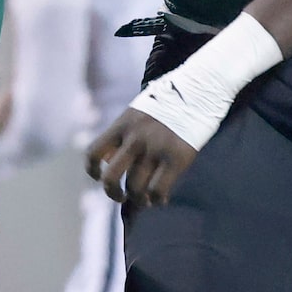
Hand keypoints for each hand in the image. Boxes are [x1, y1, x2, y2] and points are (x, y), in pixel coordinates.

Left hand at [86, 105, 200, 208]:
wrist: (200, 90)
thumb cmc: (168, 103)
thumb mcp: (137, 112)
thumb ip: (121, 134)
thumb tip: (107, 159)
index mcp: (122, 125)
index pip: (94, 153)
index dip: (92, 170)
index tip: (98, 177)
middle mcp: (135, 138)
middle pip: (110, 178)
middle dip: (113, 193)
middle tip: (121, 197)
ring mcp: (156, 149)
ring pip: (135, 188)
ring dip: (139, 199)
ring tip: (145, 200)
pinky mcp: (177, 158)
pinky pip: (158, 190)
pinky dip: (157, 200)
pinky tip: (160, 199)